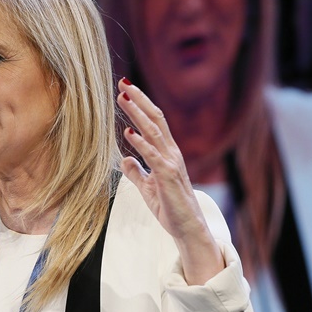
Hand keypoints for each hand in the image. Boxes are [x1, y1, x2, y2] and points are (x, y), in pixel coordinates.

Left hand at [116, 78, 223, 283]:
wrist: (187, 229)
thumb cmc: (170, 208)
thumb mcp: (148, 188)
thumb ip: (137, 173)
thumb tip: (124, 159)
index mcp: (166, 154)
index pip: (153, 123)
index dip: (140, 106)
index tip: (125, 92)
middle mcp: (171, 153)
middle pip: (155, 119)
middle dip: (139, 100)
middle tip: (123, 83)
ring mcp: (171, 164)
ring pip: (154, 132)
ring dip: (138, 114)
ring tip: (124, 99)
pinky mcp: (168, 177)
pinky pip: (153, 157)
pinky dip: (141, 143)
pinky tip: (129, 133)